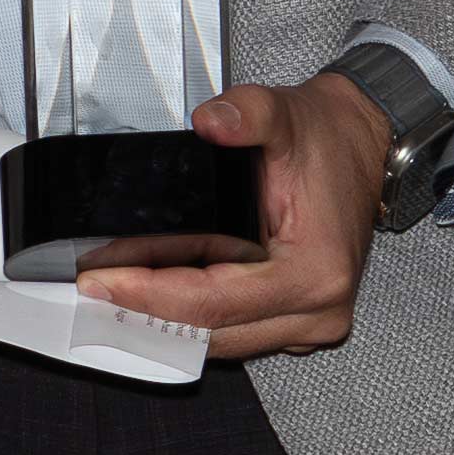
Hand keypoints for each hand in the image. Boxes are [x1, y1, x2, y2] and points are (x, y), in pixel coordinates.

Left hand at [79, 76, 392, 359]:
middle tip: (91, 289)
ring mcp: (311, 323)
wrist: (362, 144)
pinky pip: (236, 332)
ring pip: (222, 342)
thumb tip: (209, 123)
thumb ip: (246, 114)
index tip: (100, 282)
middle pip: (212, 332)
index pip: (213, 302)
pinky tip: (155, 296)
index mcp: (313, 272)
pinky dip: (194, 318)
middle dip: (147, 313)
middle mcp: (317, 311)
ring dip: (167, 322)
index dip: (150, 295)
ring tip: (113, 293)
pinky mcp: (298, 319)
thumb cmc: (326, 138)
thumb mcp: (283, 112)